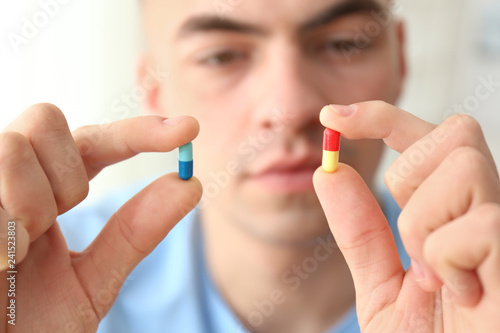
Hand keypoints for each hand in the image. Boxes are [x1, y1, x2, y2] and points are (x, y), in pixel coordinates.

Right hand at [0, 104, 201, 331]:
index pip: (93, 143)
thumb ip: (136, 233)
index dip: (139, 132)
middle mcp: (9, 181)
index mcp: (45, 195)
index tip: (189, 130)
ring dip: (34, 200)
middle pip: (47, 119)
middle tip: (50, 228)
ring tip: (14, 253)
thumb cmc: (30, 327)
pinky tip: (2, 258)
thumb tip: (190, 185)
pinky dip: (11, 220)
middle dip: (66, 174)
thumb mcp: (91, 280)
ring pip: (20, 142)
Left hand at [314, 101, 499, 331]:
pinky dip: (448, 261)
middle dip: (409, 177)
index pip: (425, 139)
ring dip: (424, 225)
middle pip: (455, 134)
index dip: (379, 117)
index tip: (330, 116)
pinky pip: (480, 223)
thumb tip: (328, 172)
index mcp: (453, 215)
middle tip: (411, 241)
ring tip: (434, 278)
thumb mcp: (382, 288)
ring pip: (464, 167)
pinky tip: (464, 295)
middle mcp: (488, 210)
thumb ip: (360, 232)